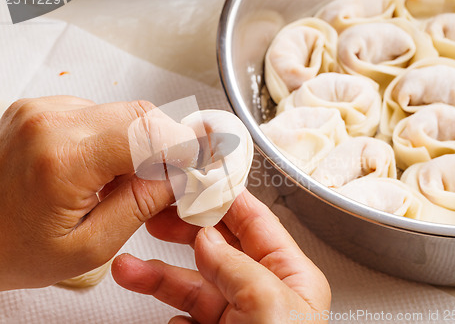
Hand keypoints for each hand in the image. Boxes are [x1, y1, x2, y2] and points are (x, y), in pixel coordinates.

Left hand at [0, 96, 197, 289]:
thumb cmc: (12, 249)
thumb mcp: (89, 245)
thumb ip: (141, 206)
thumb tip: (178, 177)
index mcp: (63, 158)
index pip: (150, 133)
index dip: (185, 147)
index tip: (201, 163)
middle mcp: (50, 122)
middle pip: (141, 115)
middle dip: (167, 144)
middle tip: (172, 177)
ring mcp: (42, 110)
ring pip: (123, 112)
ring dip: (140, 143)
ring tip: (126, 181)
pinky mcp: (40, 110)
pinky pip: (99, 114)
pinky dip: (115, 139)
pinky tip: (103, 169)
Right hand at [112, 190, 330, 323]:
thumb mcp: (270, 309)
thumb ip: (239, 267)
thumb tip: (210, 237)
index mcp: (291, 278)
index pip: (257, 223)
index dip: (227, 197)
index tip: (197, 179)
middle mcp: (265, 293)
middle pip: (219, 247)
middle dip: (185, 229)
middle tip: (156, 214)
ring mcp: (238, 317)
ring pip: (193, 283)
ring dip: (159, 273)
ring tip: (129, 266)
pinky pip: (186, 317)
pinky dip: (168, 312)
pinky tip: (161, 314)